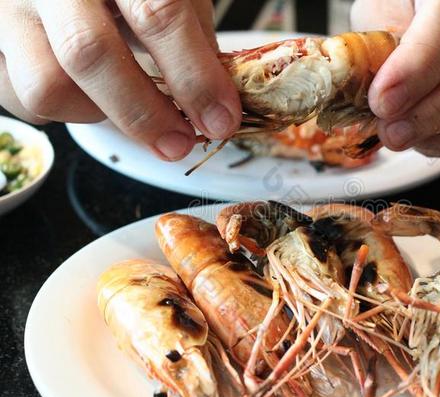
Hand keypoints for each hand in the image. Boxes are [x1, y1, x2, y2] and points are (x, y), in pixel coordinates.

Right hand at [0, 0, 240, 160]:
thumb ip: (190, 34)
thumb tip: (214, 99)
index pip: (158, 15)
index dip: (195, 76)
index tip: (220, 119)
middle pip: (89, 54)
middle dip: (144, 113)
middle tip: (179, 142)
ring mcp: (11, 9)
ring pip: (46, 86)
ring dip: (97, 114)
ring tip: (127, 104)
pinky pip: (19, 97)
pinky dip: (64, 111)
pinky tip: (89, 94)